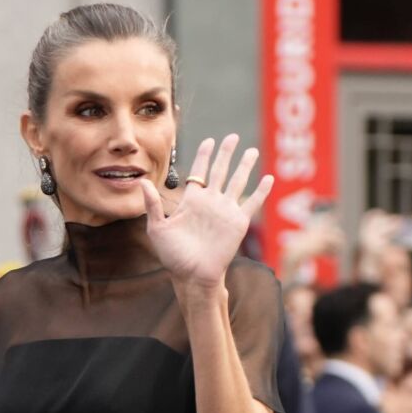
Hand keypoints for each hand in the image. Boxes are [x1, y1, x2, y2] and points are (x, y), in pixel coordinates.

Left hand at [138, 136, 273, 290]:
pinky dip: (261, 191)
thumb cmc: (173, 255)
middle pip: (220, 171)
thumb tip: (142, 181)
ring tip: (251, 150)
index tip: (209, 140)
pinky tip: (268, 178)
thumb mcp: (157, 228)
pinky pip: (251, 203)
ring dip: (245, 166)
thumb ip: (152, 204)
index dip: (204, 156)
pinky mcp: (238, 222)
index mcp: (191, 200)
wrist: (192, 275)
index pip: (200, 172)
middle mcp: (210, 202)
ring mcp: (225, 210)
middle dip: (226, 153)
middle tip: (233, 137)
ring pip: (238, 182)